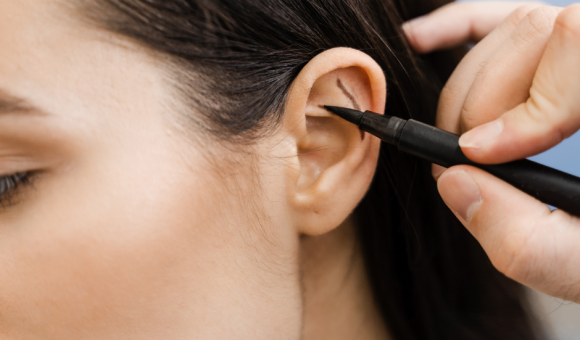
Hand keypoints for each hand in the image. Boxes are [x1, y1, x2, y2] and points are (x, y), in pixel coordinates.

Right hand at [404, 2, 579, 302]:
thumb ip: (526, 241)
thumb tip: (456, 182)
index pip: (578, 46)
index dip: (523, 105)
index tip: (481, 158)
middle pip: (534, 33)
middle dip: (480, 103)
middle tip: (460, 164)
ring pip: (514, 25)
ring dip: (466, 87)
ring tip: (457, 145)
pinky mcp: (559, 56)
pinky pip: (501, 20)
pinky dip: (457, 27)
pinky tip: (419, 41)